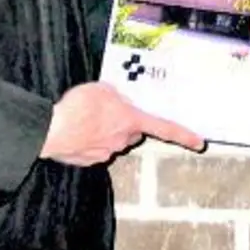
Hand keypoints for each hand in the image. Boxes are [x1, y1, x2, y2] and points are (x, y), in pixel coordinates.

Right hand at [41, 82, 204, 166]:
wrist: (51, 130)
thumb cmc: (77, 107)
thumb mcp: (102, 89)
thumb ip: (116, 96)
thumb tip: (119, 104)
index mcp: (130, 121)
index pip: (164, 128)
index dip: (183, 135)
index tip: (199, 142)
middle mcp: (122, 140)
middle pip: (131, 133)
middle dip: (123, 124)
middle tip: (105, 111)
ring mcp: (105, 153)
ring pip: (111, 140)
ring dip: (102, 131)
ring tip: (83, 118)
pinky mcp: (89, 160)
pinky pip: (93, 148)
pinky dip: (87, 140)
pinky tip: (75, 130)